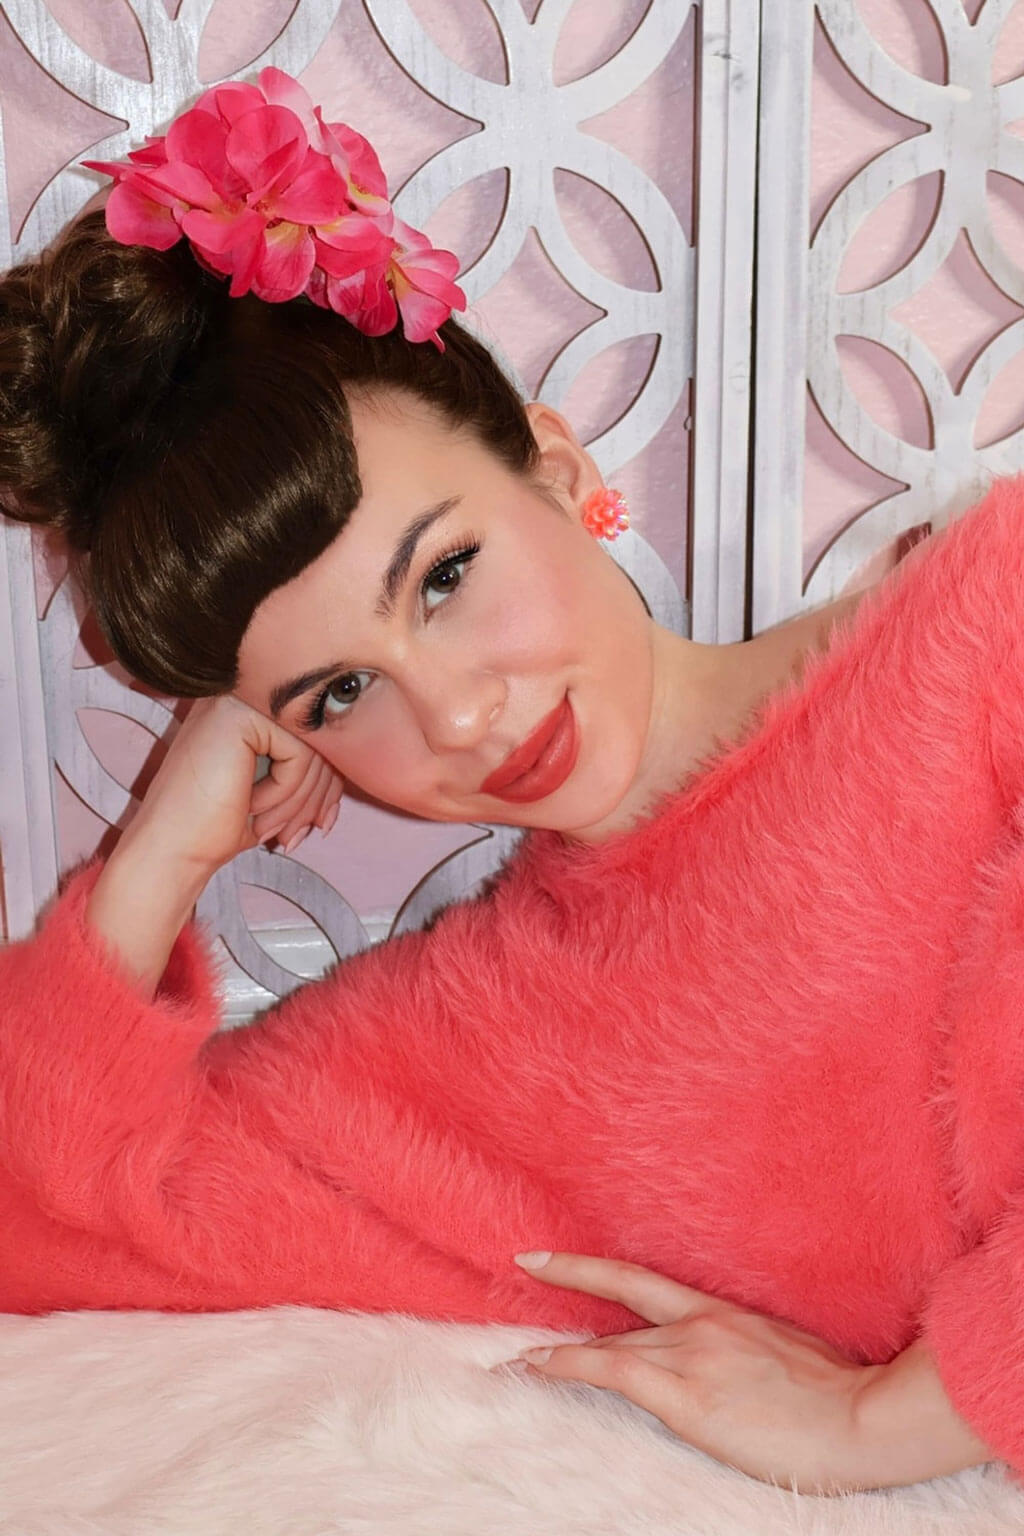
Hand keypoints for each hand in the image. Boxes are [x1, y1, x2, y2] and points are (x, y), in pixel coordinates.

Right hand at [127, 694, 343, 877]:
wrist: (171, 851)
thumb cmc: (214, 828)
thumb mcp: (277, 794)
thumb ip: (309, 770)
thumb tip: (355, 764)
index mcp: (246, 712)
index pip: (313, 736)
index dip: (327, 784)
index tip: (321, 824)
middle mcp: (240, 697)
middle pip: (317, 739)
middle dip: (318, 798)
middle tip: (298, 837)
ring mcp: (236, 700)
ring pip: (313, 748)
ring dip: (300, 802)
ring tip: (273, 830)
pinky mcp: (238, 714)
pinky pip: (298, 753)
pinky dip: (286, 793)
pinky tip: (253, 810)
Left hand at [508, 1253, 989, 1492]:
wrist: (867, 1418)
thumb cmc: (846, 1398)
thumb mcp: (795, 1359)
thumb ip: (755, 1353)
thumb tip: (739, 1367)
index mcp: (730, 1314)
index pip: (646, 1282)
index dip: (595, 1267)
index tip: (553, 1257)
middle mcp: (703, 1324)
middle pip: (622, 1303)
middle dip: (571, 1284)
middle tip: (526, 1264)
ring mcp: (692, 1354)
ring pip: (607, 1344)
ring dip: (555, 1350)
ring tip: (511, 1355)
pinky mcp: (685, 1393)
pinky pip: (609, 1371)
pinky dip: (564, 1365)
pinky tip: (533, 1367)